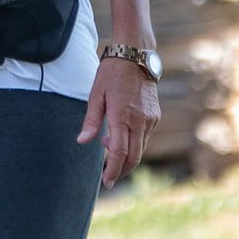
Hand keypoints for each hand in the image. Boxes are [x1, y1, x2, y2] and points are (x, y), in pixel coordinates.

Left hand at [78, 54, 160, 187]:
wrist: (135, 57)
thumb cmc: (111, 74)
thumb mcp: (96, 95)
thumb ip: (91, 121)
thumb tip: (82, 142)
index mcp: (123, 116)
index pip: (120, 152)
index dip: (113, 169)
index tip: (105, 182)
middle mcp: (140, 121)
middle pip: (134, 156)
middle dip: (121, 170)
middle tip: (108, 179)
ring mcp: (150, 119)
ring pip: (141, 148)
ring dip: (126, 156)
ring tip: (107, 148)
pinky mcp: (155, 116)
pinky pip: (144, 137)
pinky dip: (132, 144)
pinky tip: (118, 136)